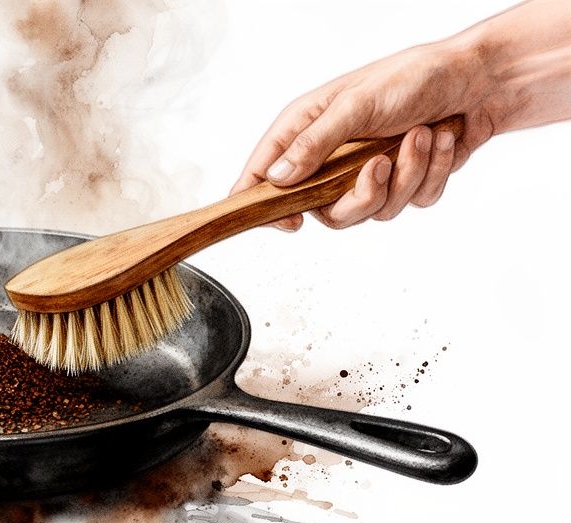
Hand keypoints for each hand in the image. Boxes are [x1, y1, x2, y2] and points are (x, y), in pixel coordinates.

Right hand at [230, 40, 498, 230]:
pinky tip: (439, 140)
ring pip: (373, 211)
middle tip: (380, 165)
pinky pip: (410, 203)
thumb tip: (277, 176)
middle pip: (325, 211)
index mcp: (306, 129)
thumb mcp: (356, 105)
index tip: (287, 223)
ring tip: (420, 135)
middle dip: (361, 195)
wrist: (479, 81)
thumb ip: (314, 143)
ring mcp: (366, 173)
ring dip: (406, 175)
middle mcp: (331, 155)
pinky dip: (430, 174)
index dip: (264, 204)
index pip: (265, 174)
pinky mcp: (403, 183)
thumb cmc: (412, 77)